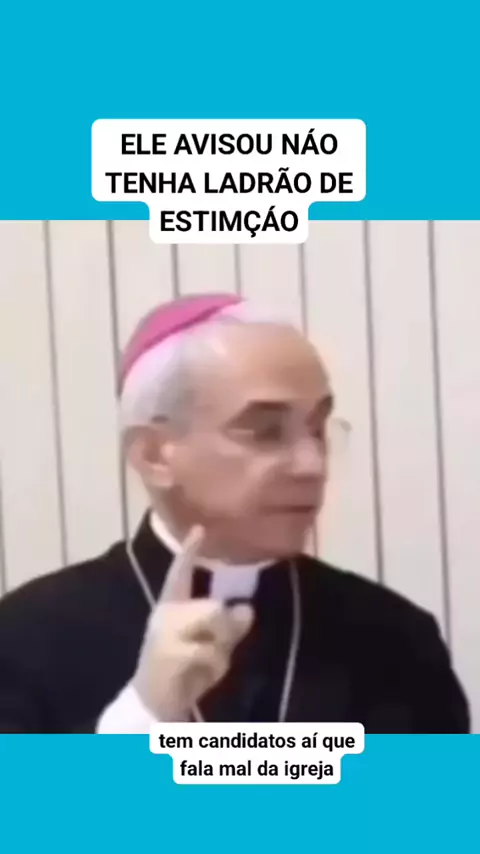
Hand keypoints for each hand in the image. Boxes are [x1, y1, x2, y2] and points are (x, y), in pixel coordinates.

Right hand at [132, 526, 253, 720]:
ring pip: (212, 621)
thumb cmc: (184, 672)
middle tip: (220, 646)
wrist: (154, 704)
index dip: (189, 551)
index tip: (199, 529)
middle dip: (225, 628)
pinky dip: (213, 665)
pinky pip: (208, 650)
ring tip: (206, 664)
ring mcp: (165, 632)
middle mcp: (166, 614)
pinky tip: (199, 677)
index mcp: (173, 607)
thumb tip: (246, 610)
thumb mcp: (212, 645)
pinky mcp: (168, 653)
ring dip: (220, 647)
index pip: (180, 573)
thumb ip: (229, 626)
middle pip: (212, 606)